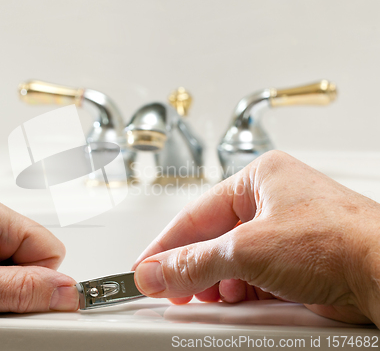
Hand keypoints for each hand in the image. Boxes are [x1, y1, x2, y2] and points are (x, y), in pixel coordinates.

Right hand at [132, 151, 379, 325]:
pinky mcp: (295, 265)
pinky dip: (241, 294)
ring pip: (231, 263)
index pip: (196, 214)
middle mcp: (271, 204)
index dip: (166, 244)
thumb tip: (158, 272)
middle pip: (212, 240)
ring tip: (207, 298)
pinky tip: (236, 303)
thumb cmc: (337, 241)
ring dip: (218, 284)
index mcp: (259, 180)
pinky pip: (253, 279)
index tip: (145, 268)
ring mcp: (284, 236)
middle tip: (171, 289)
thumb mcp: (249, 250)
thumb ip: (195, 263)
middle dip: (193, 268)